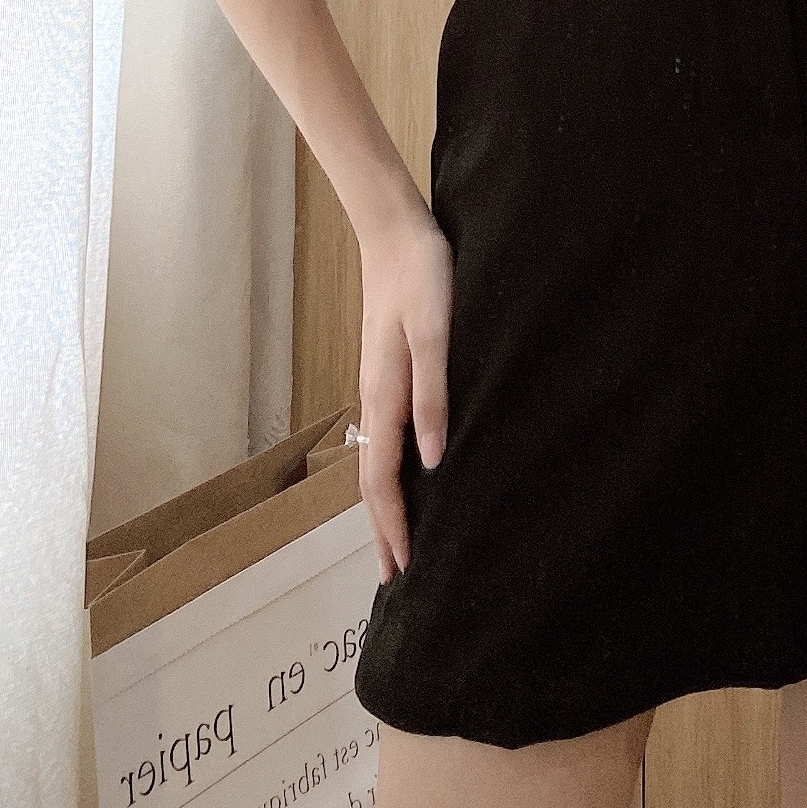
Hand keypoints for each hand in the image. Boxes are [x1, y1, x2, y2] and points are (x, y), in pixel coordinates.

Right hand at [357, 200, 453, 583]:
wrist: (395, 231)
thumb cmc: (421, 277)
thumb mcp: (434, 334)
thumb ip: (434, 394)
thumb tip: (433, 462)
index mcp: (384, 396)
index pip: (382, 480)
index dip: (392, 526)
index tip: (403, 569)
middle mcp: (375, 399)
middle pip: (372, 480)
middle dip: (381, 529)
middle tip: (393, 577)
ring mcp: (379, 385)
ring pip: (376, 460)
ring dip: (383, 504)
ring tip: (396, 538)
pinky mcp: (389, 370)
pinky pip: (385, 436)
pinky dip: (390, 470)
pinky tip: (407, 471)